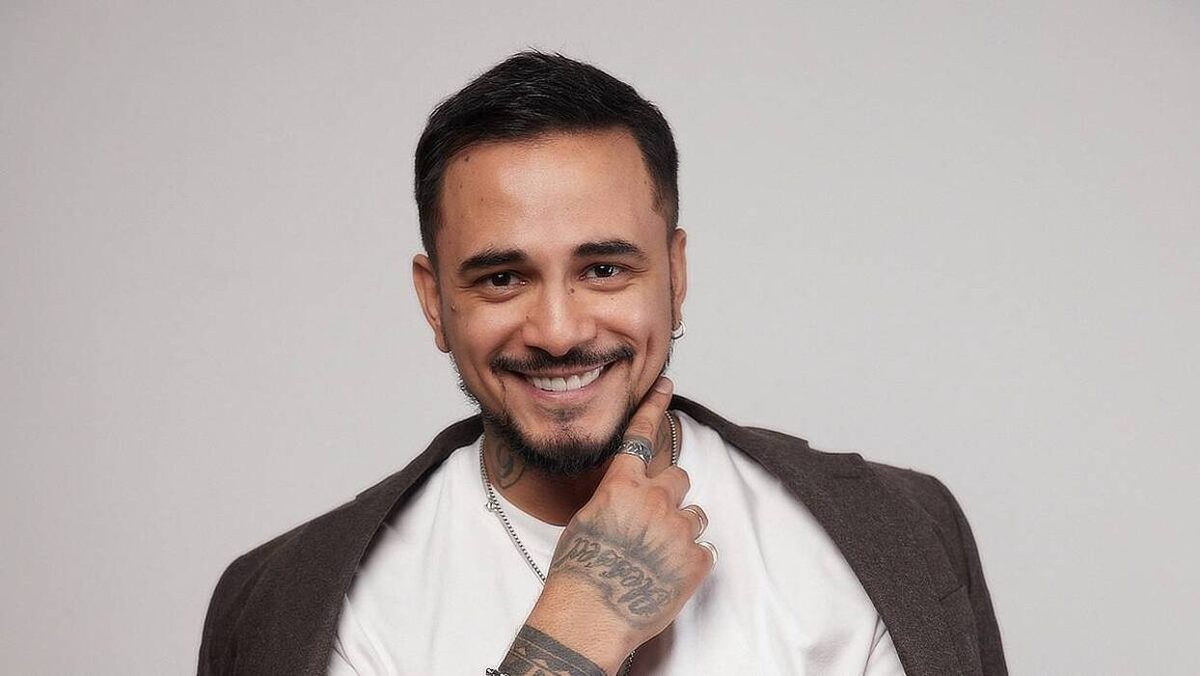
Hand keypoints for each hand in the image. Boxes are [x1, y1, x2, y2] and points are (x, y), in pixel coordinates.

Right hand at [519, 377, 715, 673]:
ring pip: (694, 513)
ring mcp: (679, 529)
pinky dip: (688, 561)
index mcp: (622, 485)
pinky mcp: (697, 560)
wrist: (590, 617)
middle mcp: (655, 500)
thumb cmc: (578, 573)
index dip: (655, 406)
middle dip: (669, 494)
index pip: (642, 434)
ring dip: (681, 527)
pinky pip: (702, 550)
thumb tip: (624, 498)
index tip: (667, 386)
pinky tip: (665, 577)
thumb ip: (612, 500)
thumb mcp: (585, 521)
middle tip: (651, 522)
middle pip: (678, 476)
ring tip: (656, 555)